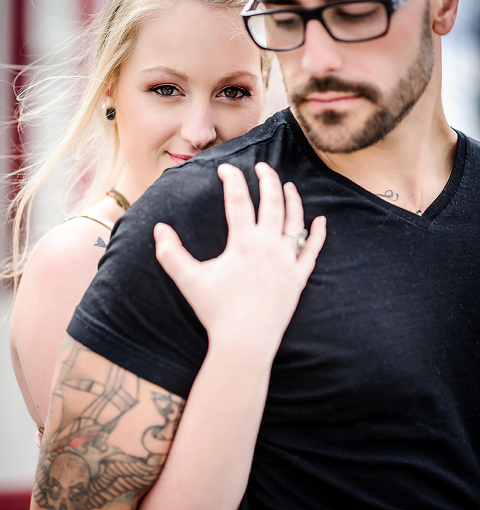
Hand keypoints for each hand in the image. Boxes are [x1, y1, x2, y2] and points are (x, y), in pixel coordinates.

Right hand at [153, 163, 325, 355]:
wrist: (245, 342)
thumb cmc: (216, 312)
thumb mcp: (189, 281)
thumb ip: (171, 254)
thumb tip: (158, 229)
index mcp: (244, 242)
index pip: (238, 200)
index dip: (232, 180)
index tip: (225, 169)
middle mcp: (269, 246)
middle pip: (273, 203)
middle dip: (268, 180)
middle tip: (263, 167)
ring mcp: (287, 261)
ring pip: (295, 221)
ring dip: (293, 200)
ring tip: (288, 187)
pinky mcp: (298, 278)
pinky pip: (312, 251)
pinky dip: (318, 234)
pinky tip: (321, 221)